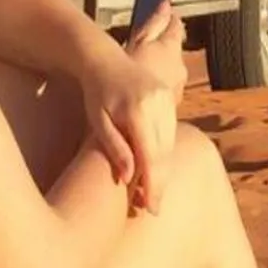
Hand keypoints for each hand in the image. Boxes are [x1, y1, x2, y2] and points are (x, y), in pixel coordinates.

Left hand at [83, 2, 184, 212]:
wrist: (104, 58)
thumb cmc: (95, 94)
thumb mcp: (97, 122)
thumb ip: (114, 148)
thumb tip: (129, 178)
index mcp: (137, 111)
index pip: (151, 156)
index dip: (154, 185)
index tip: (152, 208)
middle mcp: (157, 104)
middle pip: (164, 153)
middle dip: (160, 182)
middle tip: (153, 208)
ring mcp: (166, 98)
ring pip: (171, 143)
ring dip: (164, 169)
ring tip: (152, 192)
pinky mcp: (170, 96)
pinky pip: (171, 131)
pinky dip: (165, 151)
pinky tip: (155, 167)